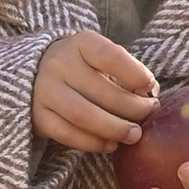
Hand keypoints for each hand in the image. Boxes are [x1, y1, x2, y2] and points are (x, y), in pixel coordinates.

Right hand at [33, 29, 158, 152]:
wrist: (40, 74)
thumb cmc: (85, 68)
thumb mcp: (104, 59)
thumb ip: (129, 72)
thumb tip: (150, 95)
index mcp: (81, 44)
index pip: (110, 56)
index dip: (135, 74)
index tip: (150, 87)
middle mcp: (59, 64)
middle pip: (101, 90)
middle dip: (132, 108)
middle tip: (148, 115)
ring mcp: (45, 91)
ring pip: (82, 115)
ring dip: (114, 128)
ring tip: (134, 135)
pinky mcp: (38, 116)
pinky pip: (67, 134)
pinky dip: (93, 143)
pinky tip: (111, 144)